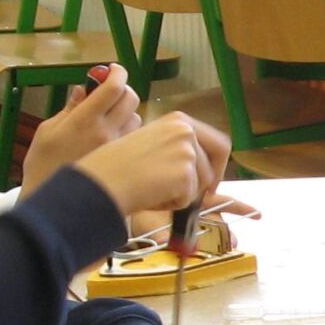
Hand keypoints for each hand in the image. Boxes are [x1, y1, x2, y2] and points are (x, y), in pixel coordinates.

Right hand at [21, 66, 141, 195]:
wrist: (55, 202)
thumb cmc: (43, 164)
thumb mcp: (48, 130)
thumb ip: (70, 108)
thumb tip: (84, 89)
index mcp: (84, 120)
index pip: (113, 87)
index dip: (116, 72)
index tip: (113, 69)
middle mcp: (106, 132)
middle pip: (130, 98)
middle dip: (122, 89)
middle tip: (110, 91)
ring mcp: (118, 147)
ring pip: (137, 117)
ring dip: (126, 111)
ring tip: (110, 117)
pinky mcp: (124, 161)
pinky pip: (136, 137)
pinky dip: (129, 130)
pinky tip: (114, 135)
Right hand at [73, 112, 220, 218]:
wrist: (104, 179)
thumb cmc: (120, 166)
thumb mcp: (155, 144)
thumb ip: (179, 149)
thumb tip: (205, 169)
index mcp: (178, 120)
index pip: (216, 139)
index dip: (218, 161)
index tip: (212, 178)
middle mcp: (186, 130)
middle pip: (221, 156)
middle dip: (214, 176)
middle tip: (205, 195)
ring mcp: (187, 150)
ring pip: (203, 182)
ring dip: (183, 194)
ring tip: (155, 190)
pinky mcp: (185, 172)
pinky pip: (189, 198)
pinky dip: (173, 204)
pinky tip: (152, 195)